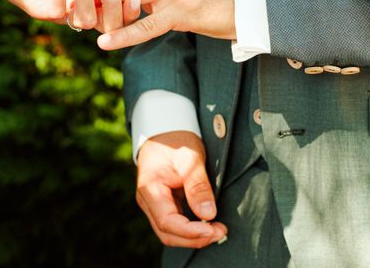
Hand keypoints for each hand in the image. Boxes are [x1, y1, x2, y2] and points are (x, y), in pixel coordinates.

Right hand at [137, 131, 227, 247]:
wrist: (165, 130)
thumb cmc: (175, 141)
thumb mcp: (190, 158)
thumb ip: (198, 186)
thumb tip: (208, 215)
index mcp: (150, 189)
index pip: (167, 222)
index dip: (190, 232)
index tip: (213, 229)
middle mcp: (148, 201)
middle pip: (167, 233)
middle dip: (194, 239)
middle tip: (221, 231)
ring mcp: (154, 204)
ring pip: (170, 233)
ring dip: (194, 237)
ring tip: (218, 230)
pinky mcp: (163, 204)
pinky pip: (175, 224)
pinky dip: (191, 230)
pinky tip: (208, 225)